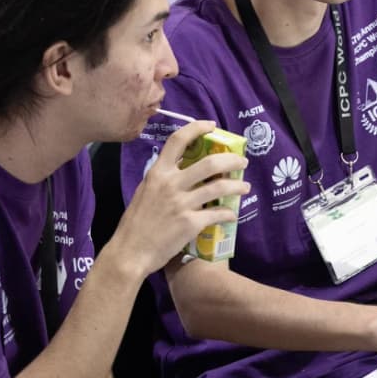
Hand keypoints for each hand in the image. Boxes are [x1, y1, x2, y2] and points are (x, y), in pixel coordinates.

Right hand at [111, 119, 247, 277]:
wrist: (131, 252)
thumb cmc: (136, 222)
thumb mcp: (146, 191)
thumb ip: (163, 178)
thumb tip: (182, 165)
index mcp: (158, 173)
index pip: (178, 140)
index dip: (197, 128)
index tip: (212, 126)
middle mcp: (171, 184)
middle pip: (209, 163)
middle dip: (231, 160)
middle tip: (242, 161)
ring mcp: (181, 203)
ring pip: (218, 187)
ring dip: (237, 186)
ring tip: (245, 187)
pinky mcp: (190, 223)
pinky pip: (217, 214)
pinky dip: (228, 213)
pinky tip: (232, 214)